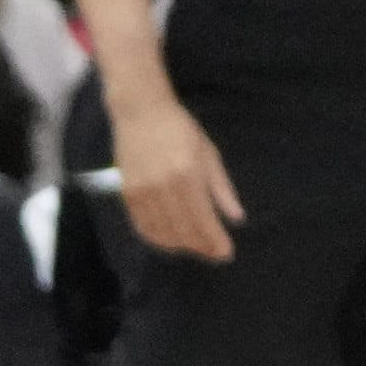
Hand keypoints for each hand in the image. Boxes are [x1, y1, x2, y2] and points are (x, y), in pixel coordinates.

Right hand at [113, 93, 245, 264]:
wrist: (141, 112)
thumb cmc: (181, 129)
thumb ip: (222, 189)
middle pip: (183, 230)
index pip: (203, 219)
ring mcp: (142, 191)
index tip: (226, 254)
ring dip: (181, 246)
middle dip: (201, 247)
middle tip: (214, 253)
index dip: (215, 241)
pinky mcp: (128, 194)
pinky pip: (143, 226)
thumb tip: (237, 218)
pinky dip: (158, 239)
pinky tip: (171, 241)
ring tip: (196, 247)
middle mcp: (163, 187)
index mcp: (188, 175)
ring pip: (163, 233)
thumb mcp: (209, 154)